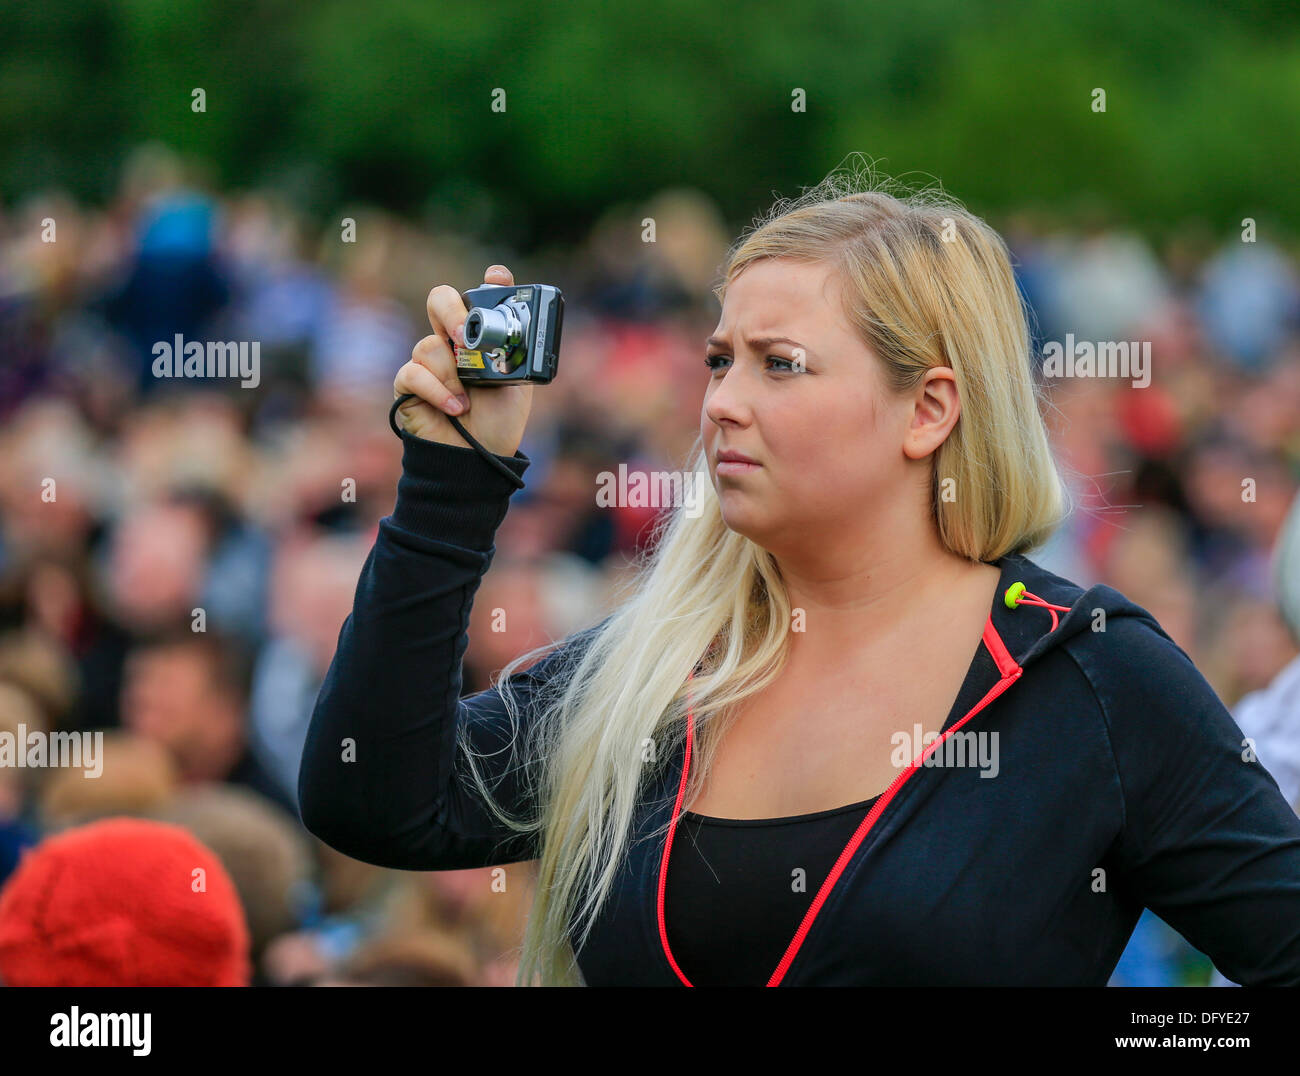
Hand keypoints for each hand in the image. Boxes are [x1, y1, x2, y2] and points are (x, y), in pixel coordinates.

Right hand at [392, 265, 534, 455]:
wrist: (480, 458)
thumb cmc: (499, 420)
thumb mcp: (518, 381)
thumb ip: (516, 347)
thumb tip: (517, 326)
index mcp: (477, 337)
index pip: (474, 298)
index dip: (487, 284)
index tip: (496, 278)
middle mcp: (450, 342)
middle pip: (439, 300)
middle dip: (451, 310)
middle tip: (464, 334)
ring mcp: (427, 362)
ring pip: (429, 345)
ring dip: (452, 374)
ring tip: (469, 399)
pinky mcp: (407, 385)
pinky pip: (414, 372)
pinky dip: (437, 390)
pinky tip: (455, 407)